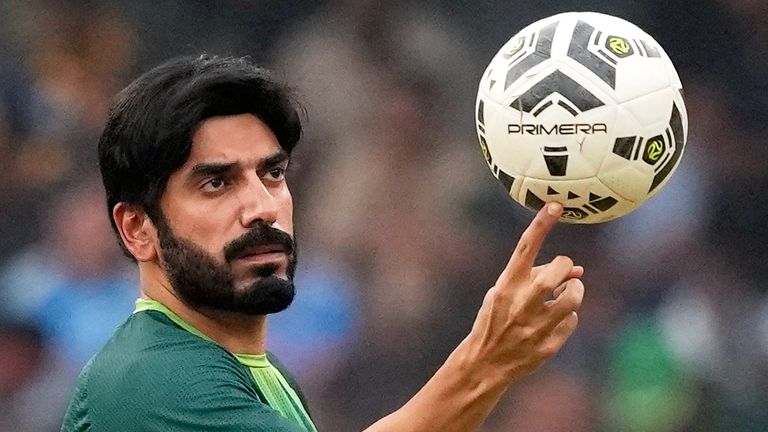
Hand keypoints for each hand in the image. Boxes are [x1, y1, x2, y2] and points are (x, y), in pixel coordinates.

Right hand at [466, 202, 583, 379]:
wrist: (484, 362)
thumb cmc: (497, 319)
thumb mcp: (504, 293)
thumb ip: (534, 277)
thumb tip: (578, 271)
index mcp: (506, 285)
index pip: (525, 248)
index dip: (541, 225)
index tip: (555, 205)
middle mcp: (520, 304)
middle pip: (554, 275)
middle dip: (564, 267)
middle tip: (566, 270)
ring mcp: (534, 327)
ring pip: (572, 299)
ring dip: (575, 292)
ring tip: (568, 293)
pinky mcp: (546, 346)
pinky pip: (571, 321)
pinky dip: (567, 318)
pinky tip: (553, 321)